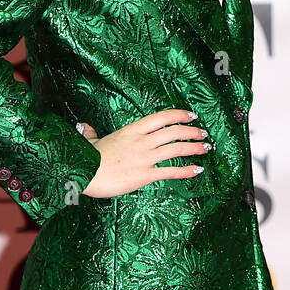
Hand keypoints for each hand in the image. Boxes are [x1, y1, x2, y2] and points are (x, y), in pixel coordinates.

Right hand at [79, 109, 208, 198]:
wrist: (84, 172)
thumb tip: (84, 126)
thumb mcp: (90, 140)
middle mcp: (142, 141)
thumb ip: (91, 132)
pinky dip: (186, 171)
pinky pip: (171, 171)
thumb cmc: (87, 158)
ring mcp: (145, 157)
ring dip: (194, 148)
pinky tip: (197, 170)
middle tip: (203, 133)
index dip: (180, 115)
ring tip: (205, 148)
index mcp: (132, 130)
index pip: (162, 117)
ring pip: (177, 149)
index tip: (191, 115)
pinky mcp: (145, 175)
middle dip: (192, 131)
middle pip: (174, 132)